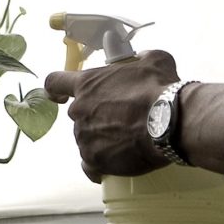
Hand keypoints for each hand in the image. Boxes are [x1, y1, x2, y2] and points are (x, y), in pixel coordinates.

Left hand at [44, 50, 179, 182]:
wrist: (168, 123)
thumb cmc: (158, 88)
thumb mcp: (153, 60)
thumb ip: (141, 58)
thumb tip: (141, 58)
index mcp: (87, 84)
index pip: (55, 82)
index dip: (56, 88)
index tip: (60, 95)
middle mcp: (79, 111)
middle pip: (79, 114)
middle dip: (96, 115)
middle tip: (121, 117)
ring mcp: (84, 138)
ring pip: (87, 138)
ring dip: (102, 138)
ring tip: (127, 139)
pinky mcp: (94, 161)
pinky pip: (91, 165)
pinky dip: (101, 163)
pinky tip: (115, 161)